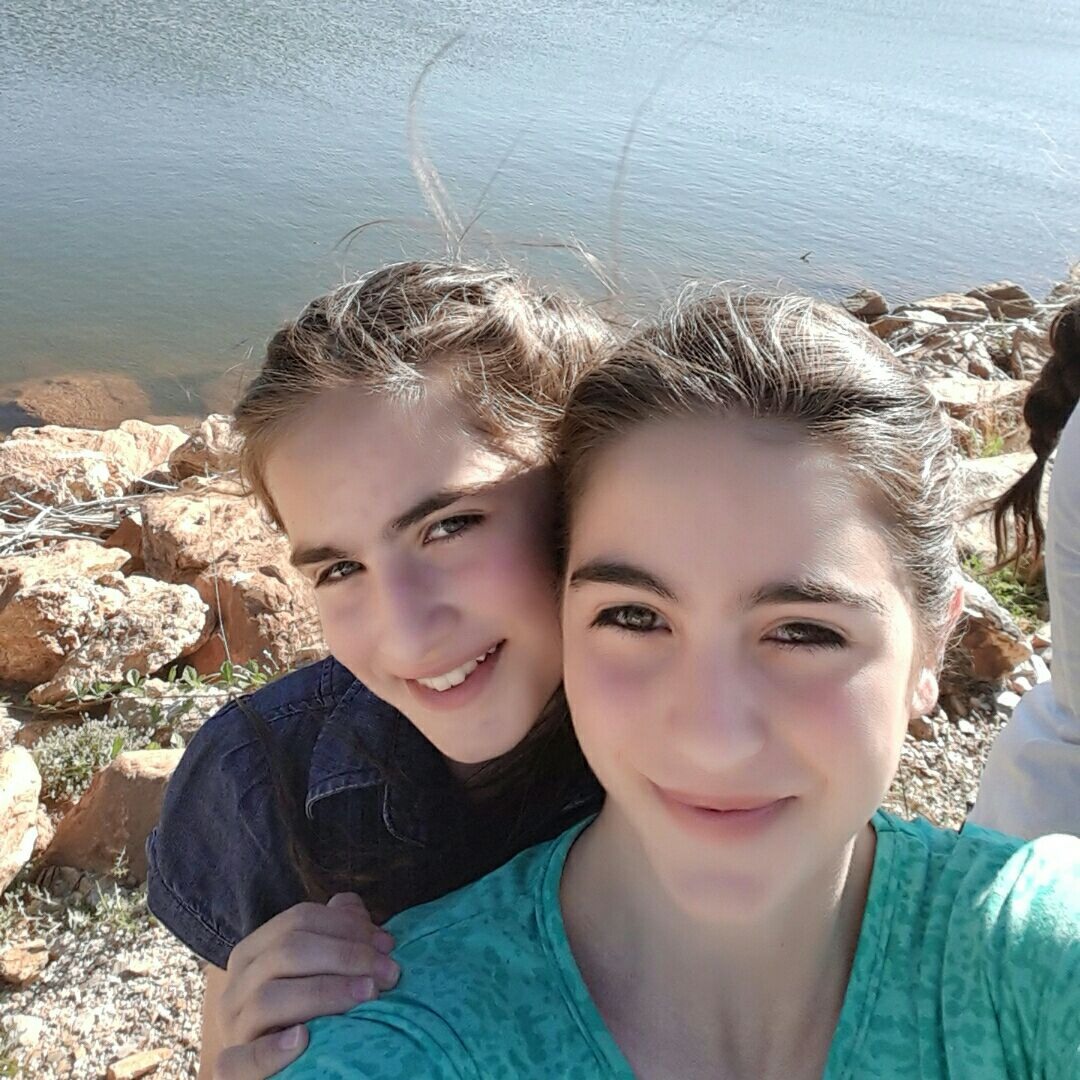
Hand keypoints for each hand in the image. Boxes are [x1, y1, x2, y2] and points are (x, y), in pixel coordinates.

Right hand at [211, 893, 398, 1079]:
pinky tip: (303, 1038)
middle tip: (389, 973)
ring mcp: (233, 1027)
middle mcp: (236, 984)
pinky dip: (271, 1050)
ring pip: (270, 997)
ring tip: (368, 995)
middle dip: (347, 956)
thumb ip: (334, 933)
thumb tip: (351, 906)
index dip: (348, 926)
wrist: (277, 1066)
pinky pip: (242, 1061)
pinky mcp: (233, 1069)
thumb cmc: (304, 1010)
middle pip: (288, 951)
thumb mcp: (316, 968)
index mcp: (254, 951)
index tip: (387, 945)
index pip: (299, 920)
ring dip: (325, 993)